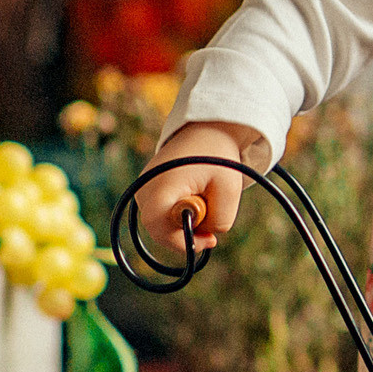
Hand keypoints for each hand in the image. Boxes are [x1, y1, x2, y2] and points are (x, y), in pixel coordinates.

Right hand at [134, 120, 259, 256]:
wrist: (208, 130)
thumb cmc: (219, 157)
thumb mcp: (230, 190)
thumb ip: (220, 220)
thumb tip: (206, 234)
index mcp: (162, 185)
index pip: (159, 228)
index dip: (181, 241)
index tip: (209, 239)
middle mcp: (144, 187)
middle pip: (158, 230)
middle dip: (185, 236)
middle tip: (210, 234)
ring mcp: (142, 187)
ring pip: (159, 223)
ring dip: (182, 224)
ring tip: (204, 204)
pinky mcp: (146, 187)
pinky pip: (160, 213)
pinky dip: (177, 214)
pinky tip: (193, 200)